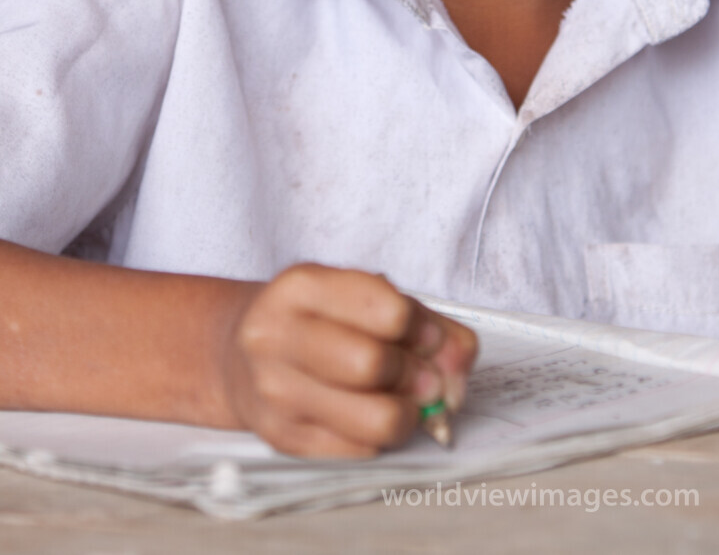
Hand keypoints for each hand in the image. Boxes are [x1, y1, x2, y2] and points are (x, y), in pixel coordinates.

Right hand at [217, 265, 477, 457]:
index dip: (423, 329)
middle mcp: (276, 335)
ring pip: (371, 418)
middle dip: (416, 375)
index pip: (385, 308)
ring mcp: (274, 390)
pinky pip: (358, 450)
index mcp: (300, 286)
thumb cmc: (317, 319)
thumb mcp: (362, 295)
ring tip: (408, 402)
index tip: (430, 338)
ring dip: (407, 413)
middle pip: (373, 365)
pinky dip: (382, 437)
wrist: (241, 352)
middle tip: (426, 378)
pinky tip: (374, 415)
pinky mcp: (280, 437)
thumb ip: (423, 320)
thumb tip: (461, 359)